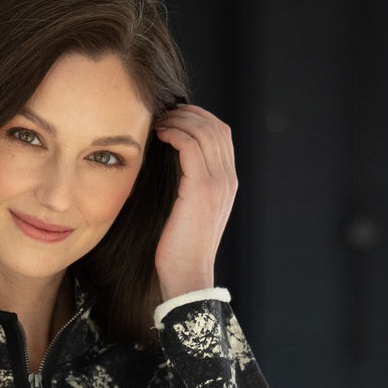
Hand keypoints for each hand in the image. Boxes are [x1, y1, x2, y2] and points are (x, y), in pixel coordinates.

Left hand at [152, 102, 236, 298]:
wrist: (187, 275)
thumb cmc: (181, 248)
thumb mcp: (190, 210)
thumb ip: (190, 185)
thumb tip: (171, 161)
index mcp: (228, 183)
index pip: (221, 134)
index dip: (199, 118)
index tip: (175, 116)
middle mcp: (228, 179)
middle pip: (215, 126)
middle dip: (189, 113)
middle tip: (164, 112)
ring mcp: (218, 183)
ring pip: (204, 132)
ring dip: (179, 120)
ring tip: (158, 121)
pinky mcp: (201, 189)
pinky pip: (190, 147)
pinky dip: (175, 134)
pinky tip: (160, 134)